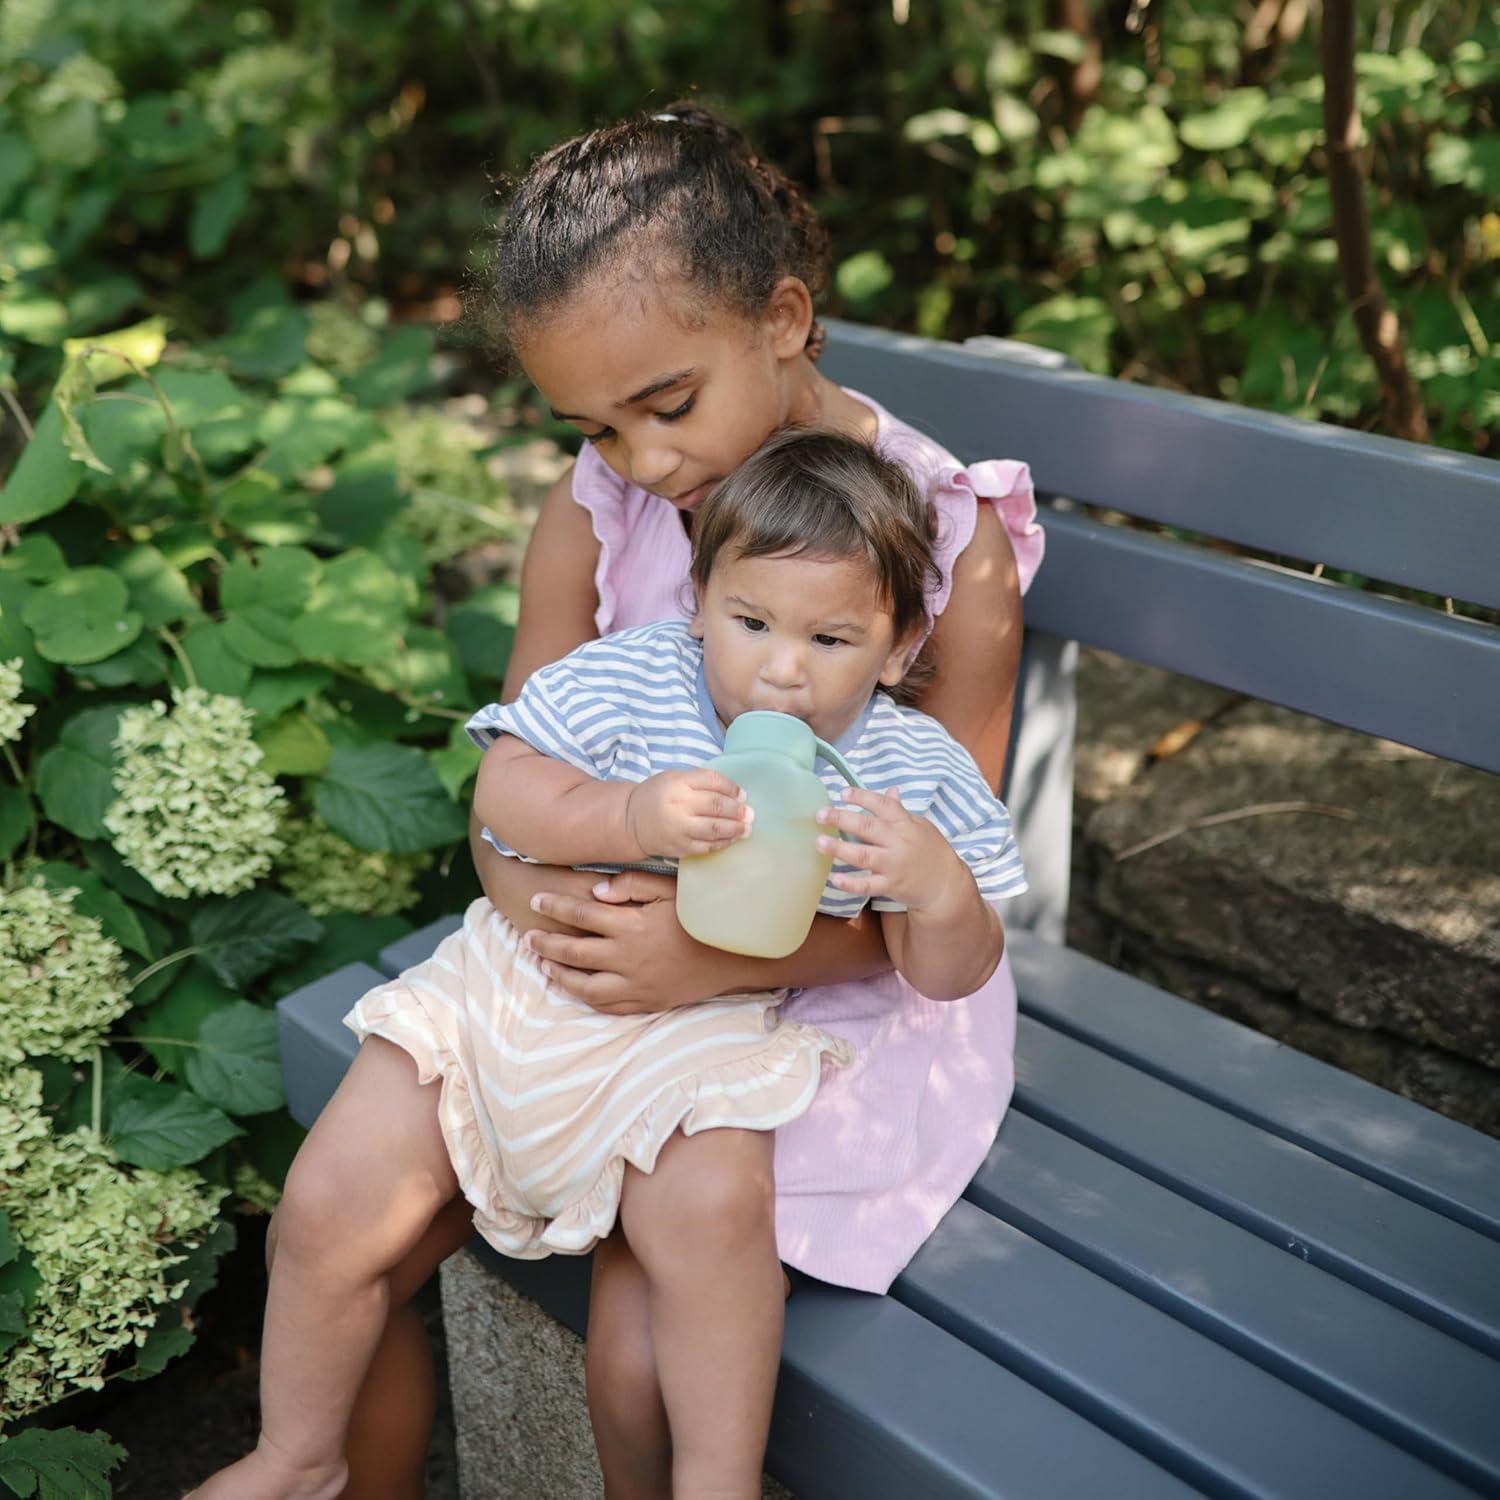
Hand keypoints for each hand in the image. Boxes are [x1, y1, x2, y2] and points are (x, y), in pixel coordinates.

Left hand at [521, 871, 738, 1013]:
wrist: (734, 955)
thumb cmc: (702, 915)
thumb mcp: (673, 889)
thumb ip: (633, 885)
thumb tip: (595, 892)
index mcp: (633, 925)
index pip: (581, 915)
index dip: (554, 907)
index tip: (535, 901)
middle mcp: (629, 958)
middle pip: (574, 952)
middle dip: (546, 943)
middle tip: (528, 937)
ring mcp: (637, 985)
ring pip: (584, 987)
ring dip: (559, 975)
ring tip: (543, 964)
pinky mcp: (646, 1003)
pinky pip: (608, 1006)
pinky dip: (587, 998)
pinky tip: (576, 988)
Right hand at [625, 770, 751, 858]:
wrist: (631, 821)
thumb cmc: (658, 796)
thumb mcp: (675, 778)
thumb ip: (701, 781)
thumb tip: (736, 794)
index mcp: (679, 782)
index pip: (713, 781)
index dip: (732, 788)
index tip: (742, 795)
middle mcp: (679, 804)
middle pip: (717, 805)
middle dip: (738, 810)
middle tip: (750, 814)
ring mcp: (679, 828)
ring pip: (715, 829)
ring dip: (736, 829)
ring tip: (747, 829)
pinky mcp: (679, 847)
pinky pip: (707, 846)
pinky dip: (723, 843)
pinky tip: (731, 839)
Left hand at [815, 787, 970, 914]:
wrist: (946, 885)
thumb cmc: (931, 851)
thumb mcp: (920, 826)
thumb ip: (901, 810)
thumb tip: (890, 790)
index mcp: (906, 823)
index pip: (883, 805)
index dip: (862, 797)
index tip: (842, 793)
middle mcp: (899, 842)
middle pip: (868, 827)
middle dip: (842, 819)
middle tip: (820, 815)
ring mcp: (894, 865)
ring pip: (864, 855)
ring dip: (840, 849)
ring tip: (819, 842)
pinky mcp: (891, 886)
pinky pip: (868, 886)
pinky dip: (851, 884)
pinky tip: (835, 879)